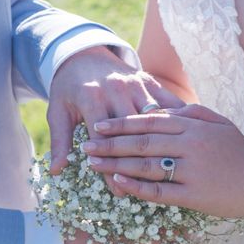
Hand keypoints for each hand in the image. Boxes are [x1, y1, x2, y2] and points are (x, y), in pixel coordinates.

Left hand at [47, 46, 184, 173]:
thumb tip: (56, 170)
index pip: (103, 138)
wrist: (84, 53)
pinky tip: (187, 140)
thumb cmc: (69, 88)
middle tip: (145, 185)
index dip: (110, 165)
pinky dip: (178, 120)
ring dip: (162, 143)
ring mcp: (136, 83)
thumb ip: (60, 140)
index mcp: (92, 96)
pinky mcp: (150, 80)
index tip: (117, 190)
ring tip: (169, 167)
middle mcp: (117, 88)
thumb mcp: (58, 112)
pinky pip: (168, 101)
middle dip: (138, 159)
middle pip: (133, 129)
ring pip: (154, 117)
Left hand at [83, 105, 243, 217]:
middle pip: (141, 142)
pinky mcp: (194, 194)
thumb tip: (162, 108)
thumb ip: (191, 113)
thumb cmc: (239, 150)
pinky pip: (159, 190)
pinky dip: (136, 186)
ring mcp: (191, 170)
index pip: (149, 121)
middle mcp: (190, 144)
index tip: (98, 125)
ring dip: (115, 164)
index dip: (120, 123)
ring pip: (146, 164)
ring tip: (92, 164)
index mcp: (193, 125)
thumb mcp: (219, 122)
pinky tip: (118, 182)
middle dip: (110, 143)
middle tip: (86, 146)